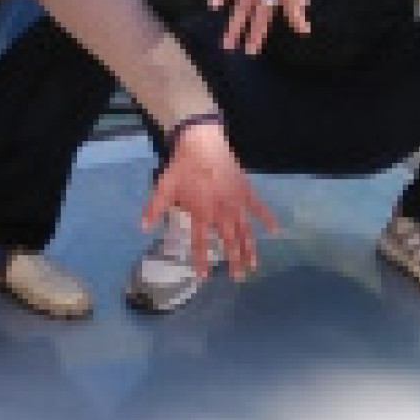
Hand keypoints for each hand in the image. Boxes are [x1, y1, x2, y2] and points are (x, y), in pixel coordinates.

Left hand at [143, 120, 277, 280]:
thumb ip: (154, 208)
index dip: (201, 259)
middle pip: (229, 240)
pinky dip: (267, 217)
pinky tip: (276, 230)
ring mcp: (236, 201)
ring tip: (254, 265)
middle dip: (234, 260)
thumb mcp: (164, 186)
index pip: (201, 241)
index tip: (203, 276)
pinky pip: (258, 206)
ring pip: (245, 229)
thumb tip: (143, 228)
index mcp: (201, 212)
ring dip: (250, 248)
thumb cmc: (182, 166)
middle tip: (238, 278)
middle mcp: (221, 211)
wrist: (201, 140)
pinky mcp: (245, 190)